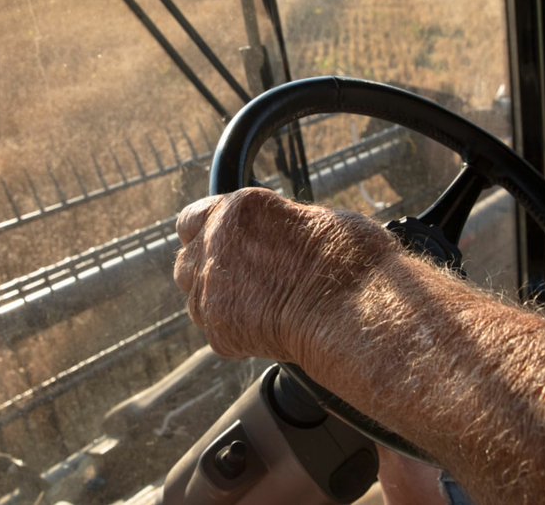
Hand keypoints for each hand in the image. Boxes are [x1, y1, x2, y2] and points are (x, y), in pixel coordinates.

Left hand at [174, 188, 398, 366]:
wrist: (357, 307)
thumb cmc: (352, 260)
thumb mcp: (316, 219)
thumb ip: (278, 227)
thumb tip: (280, 236)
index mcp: (239, 209)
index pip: (192, 220)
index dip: (207, 235)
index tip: (221, 247)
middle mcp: (215, 244)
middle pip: (187, 262)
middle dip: (208, 272)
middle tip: (243, 283)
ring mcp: (211, 289)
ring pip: (195, 301)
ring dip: (218, 304)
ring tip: (259, 309)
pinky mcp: (219, 330)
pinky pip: (216, 333)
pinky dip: (236, 335)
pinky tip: (268, 330)